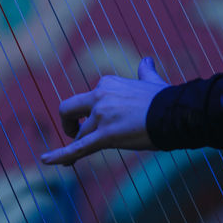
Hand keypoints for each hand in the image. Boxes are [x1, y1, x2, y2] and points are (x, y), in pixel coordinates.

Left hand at [40, 57, 168, 165]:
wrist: (177, 114)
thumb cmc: (166, 101)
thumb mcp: (152, 82)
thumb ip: (145, 72)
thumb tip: (147, 61)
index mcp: (107, 83)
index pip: (88, 99)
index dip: (89, 113)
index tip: (97, 121)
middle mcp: (100, 96)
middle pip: (69, 110)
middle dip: (69, 123)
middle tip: (77, 132)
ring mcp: (101, 116)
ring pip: (80, 135)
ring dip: (83, 144)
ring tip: (89, 154)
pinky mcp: (105, 136)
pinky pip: (77, 148)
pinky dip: (60, 156)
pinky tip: (45, 161)